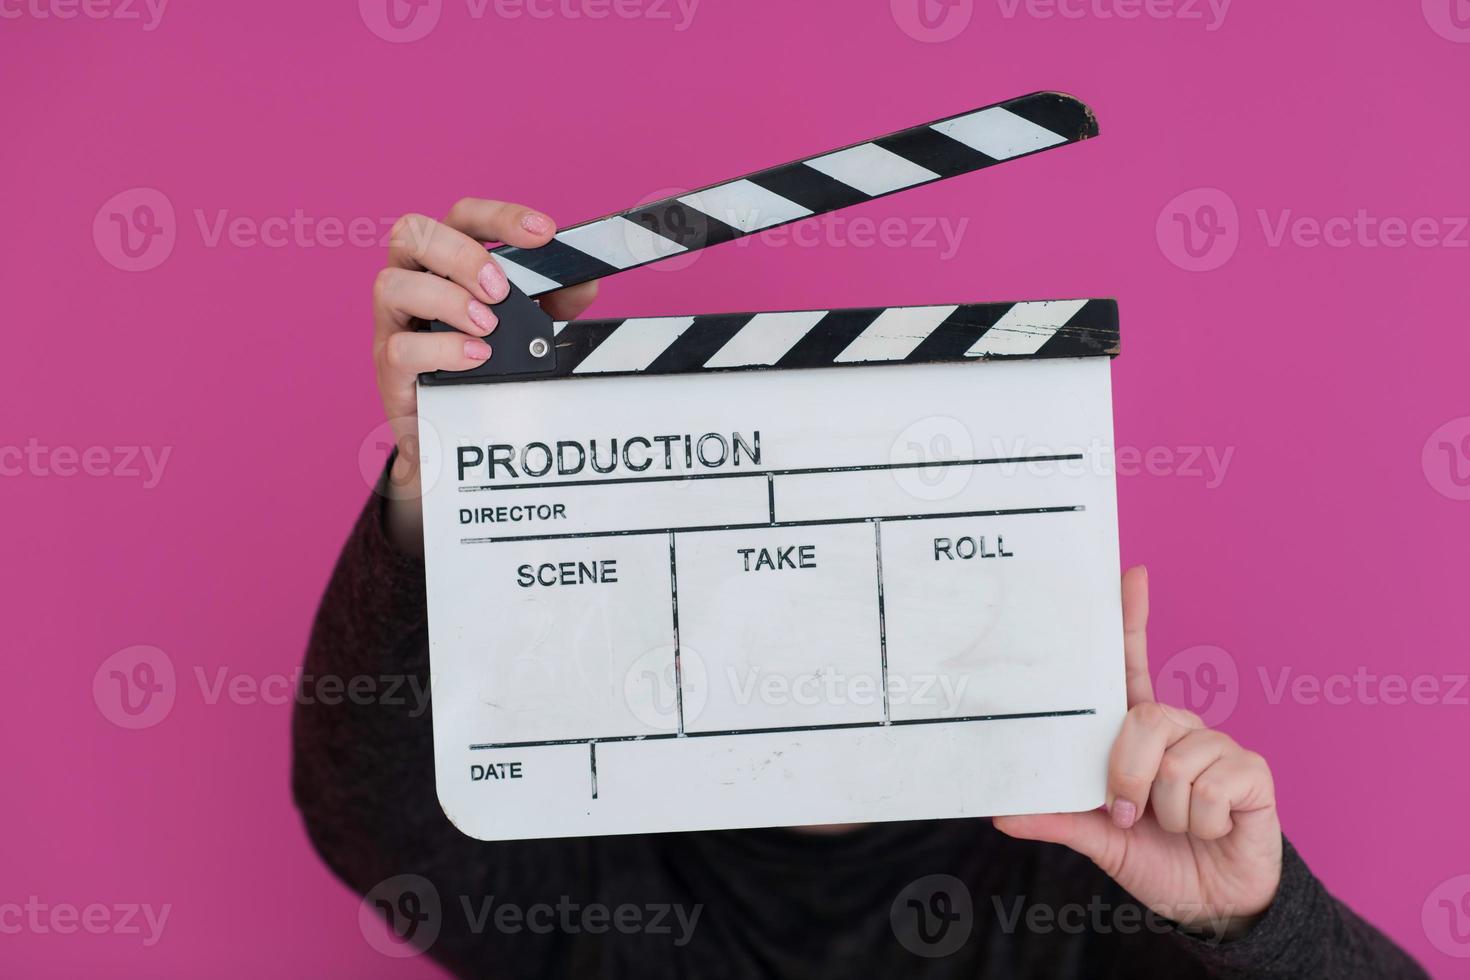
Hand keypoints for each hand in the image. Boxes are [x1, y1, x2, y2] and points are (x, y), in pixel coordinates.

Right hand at [371, 199, 597, 551]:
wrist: (453, 428)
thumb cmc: (485, 360)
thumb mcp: (527, 326)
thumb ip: (555, 301)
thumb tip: (584, 283)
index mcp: (444, 259)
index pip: (462, 216)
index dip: (501, 216)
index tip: (544, 233)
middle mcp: (412, 280)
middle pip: (413, 233)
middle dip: (462, 254)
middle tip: (500, 289)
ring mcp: (394, 323)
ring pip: (392, 284)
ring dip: (447, 299)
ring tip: (488, 326)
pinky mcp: (390, 367)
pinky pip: (400, 347)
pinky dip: (442, 348)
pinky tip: (476, 356)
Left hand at [993, 567, 1282, 937]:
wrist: (1211, 904)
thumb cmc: (1156, 859)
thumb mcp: (1098, 840)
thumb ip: (1057, 820)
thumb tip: (1000, 813)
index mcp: (1139, 734)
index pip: (1134, 665)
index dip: (1133, 620)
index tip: (1131, 574)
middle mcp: (1179, 729)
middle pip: (1146, 718)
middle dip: (1128, 775)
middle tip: (1126, 813)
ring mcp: (1217, 747)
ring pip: (1176, 761)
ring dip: (1168, 812)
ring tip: (1177, 826)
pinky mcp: (1252, 772)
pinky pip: (1213, 785)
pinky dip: (1201, 821)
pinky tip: (1213, 827)